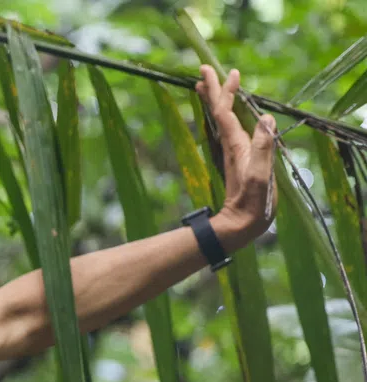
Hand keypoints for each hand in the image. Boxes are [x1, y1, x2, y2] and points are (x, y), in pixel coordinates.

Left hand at [195, 65, 276, 252]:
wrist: (239, 224)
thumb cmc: (252, 201)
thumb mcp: (261, 174)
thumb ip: (264, 147)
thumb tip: (266, 117)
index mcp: (236, 145)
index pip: (225, 112)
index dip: (225, 91)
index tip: (225, 71)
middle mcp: (230, 145)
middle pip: (218, 112)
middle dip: (212, 89)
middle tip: (204, 69)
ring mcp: (232, 152)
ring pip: (219, 120)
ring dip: (214, 101)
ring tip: (206, 85)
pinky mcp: (235, 160)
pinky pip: (226, 130)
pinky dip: (223, 116)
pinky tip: (224, 114)